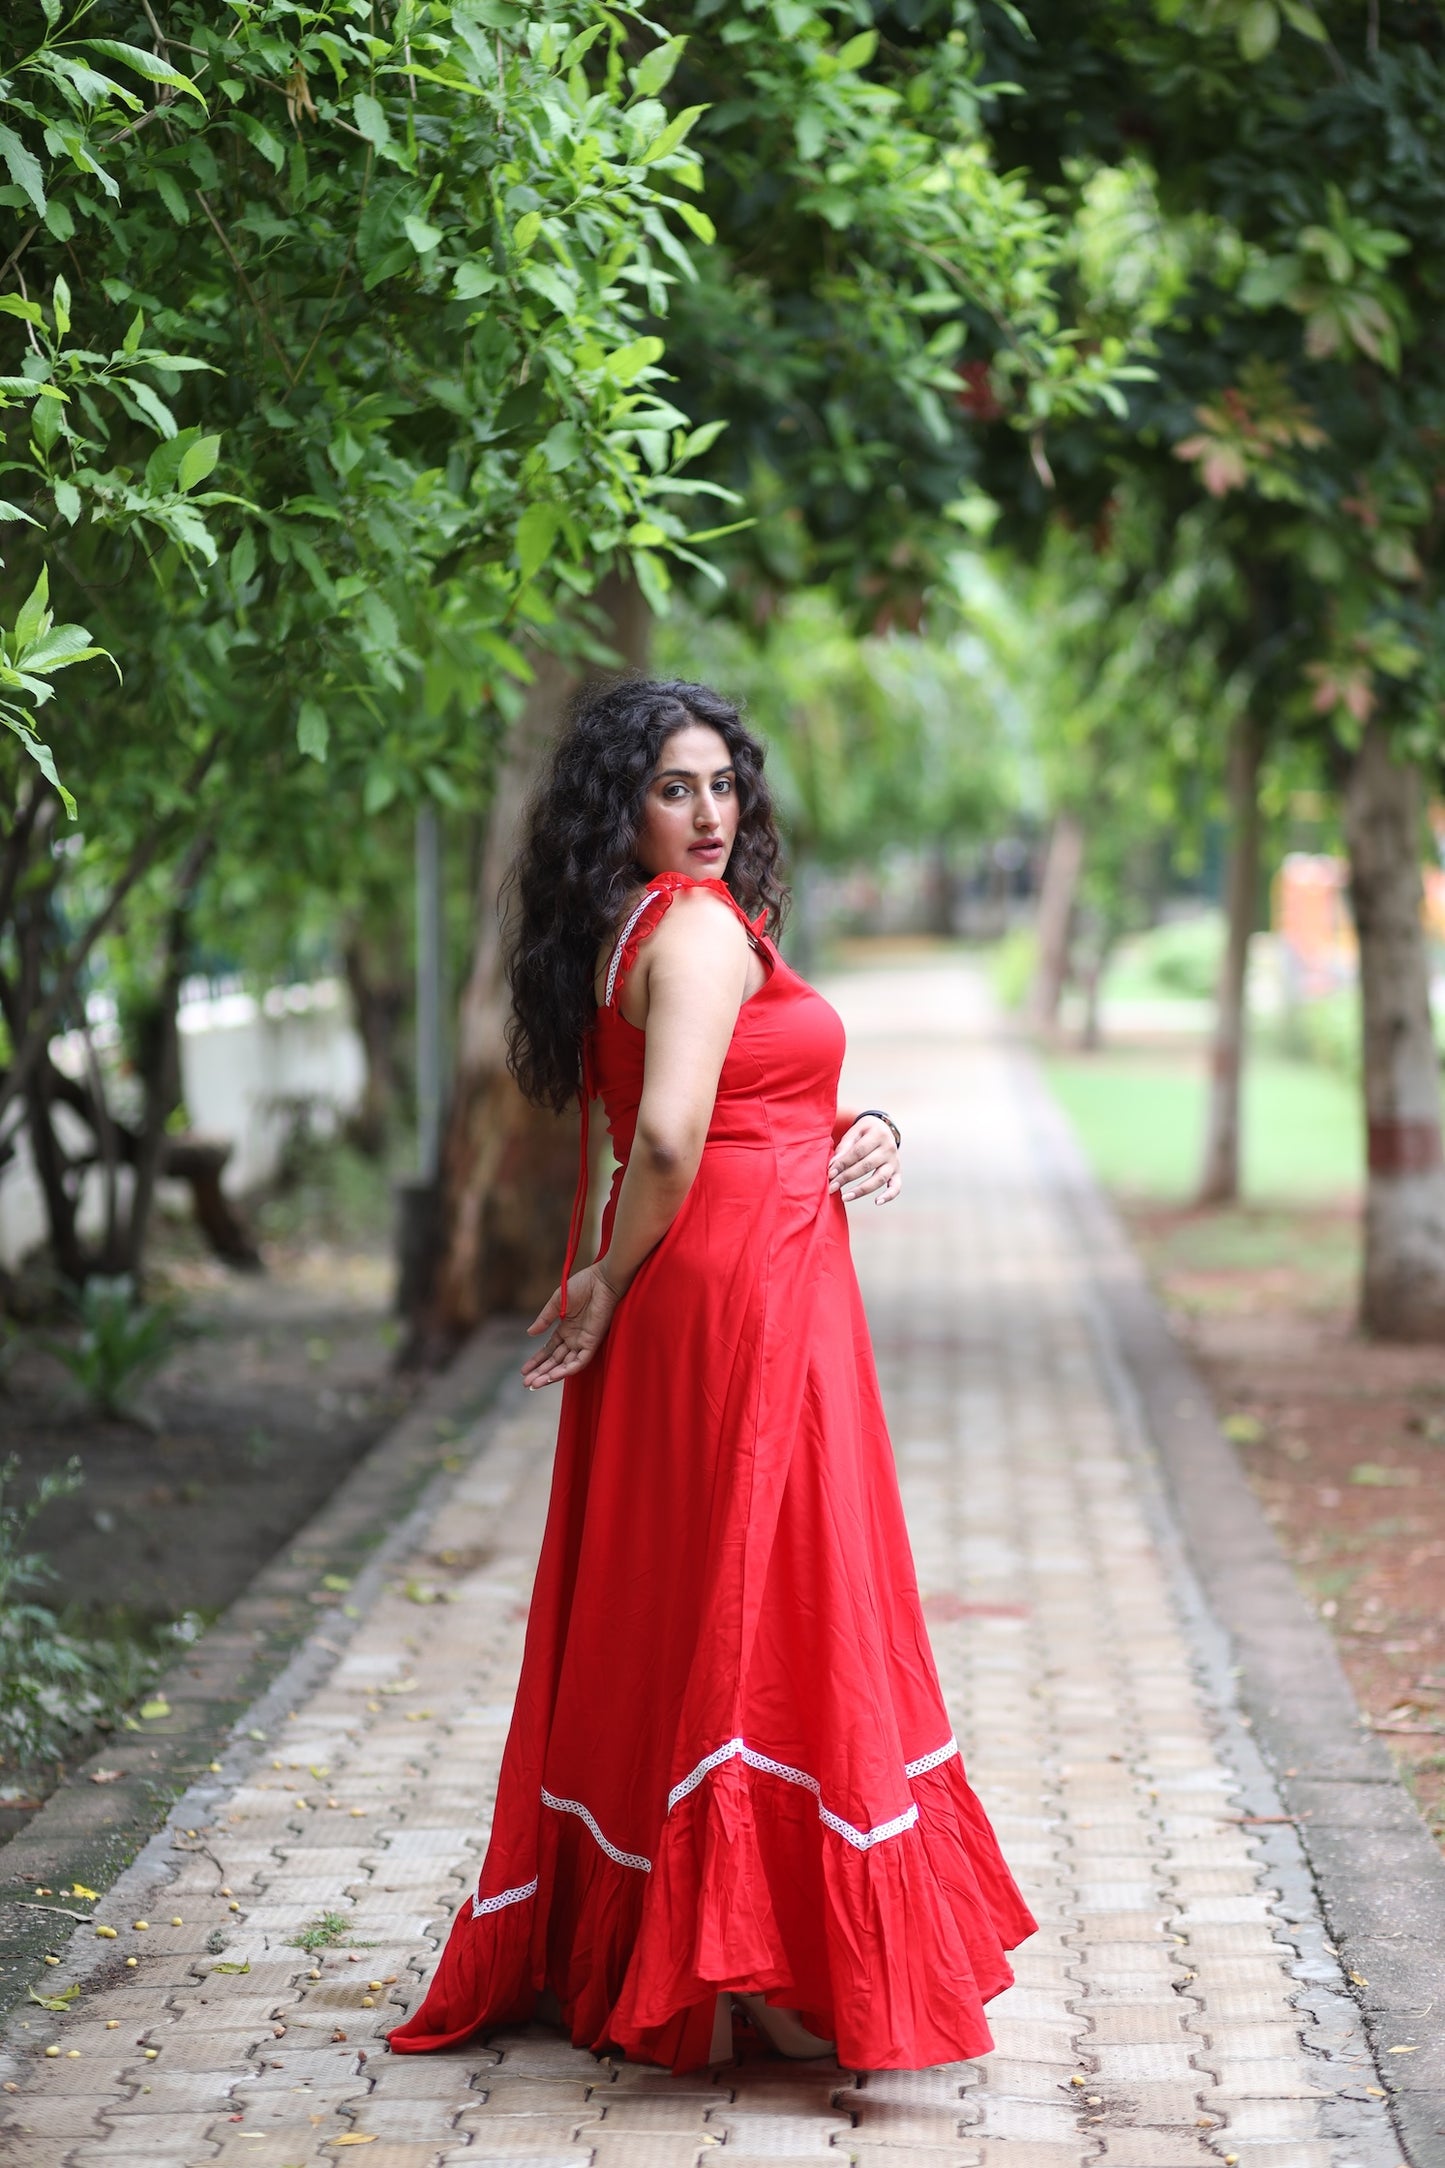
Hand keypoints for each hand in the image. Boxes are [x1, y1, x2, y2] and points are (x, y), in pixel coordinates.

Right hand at [521, 1262, 621, 1387]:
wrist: (602, 1280)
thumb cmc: (582, 1286)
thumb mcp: (556, 1302)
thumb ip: (544, 1319)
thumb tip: (529, 1333)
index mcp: (565, 1329)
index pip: (549, 1351)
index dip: (536, 1361)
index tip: (523, 1371)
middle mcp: (574, 1339)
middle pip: (555, 1361)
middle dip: (540, 1372)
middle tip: (526, 1384)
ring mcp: (583, 1342)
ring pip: (566, 1365)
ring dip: (551, 1375)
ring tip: (536, 1384)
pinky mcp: (593, 1342)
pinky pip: (580, 1361)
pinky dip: (568, 1369)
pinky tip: (554, 1376)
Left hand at [827, 1115, 900, 1205]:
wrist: (884, 1129)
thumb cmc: (865, 1131)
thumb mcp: (855, 1131)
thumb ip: (844, 1147)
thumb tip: (833, 1166)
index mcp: (878, 1134)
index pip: (858, 1152)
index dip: (843, 1163)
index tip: (830, 1174)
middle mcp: (889, 1148)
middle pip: (866, 1166)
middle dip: (846, 1178)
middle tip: (832, 1187)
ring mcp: (895, 1162)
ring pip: (880, 1178)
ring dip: (861, 1190)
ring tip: (845, 1197)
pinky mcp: (897, 1172)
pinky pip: (896, 1186)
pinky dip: (889, 1196)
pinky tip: (877, 1202)